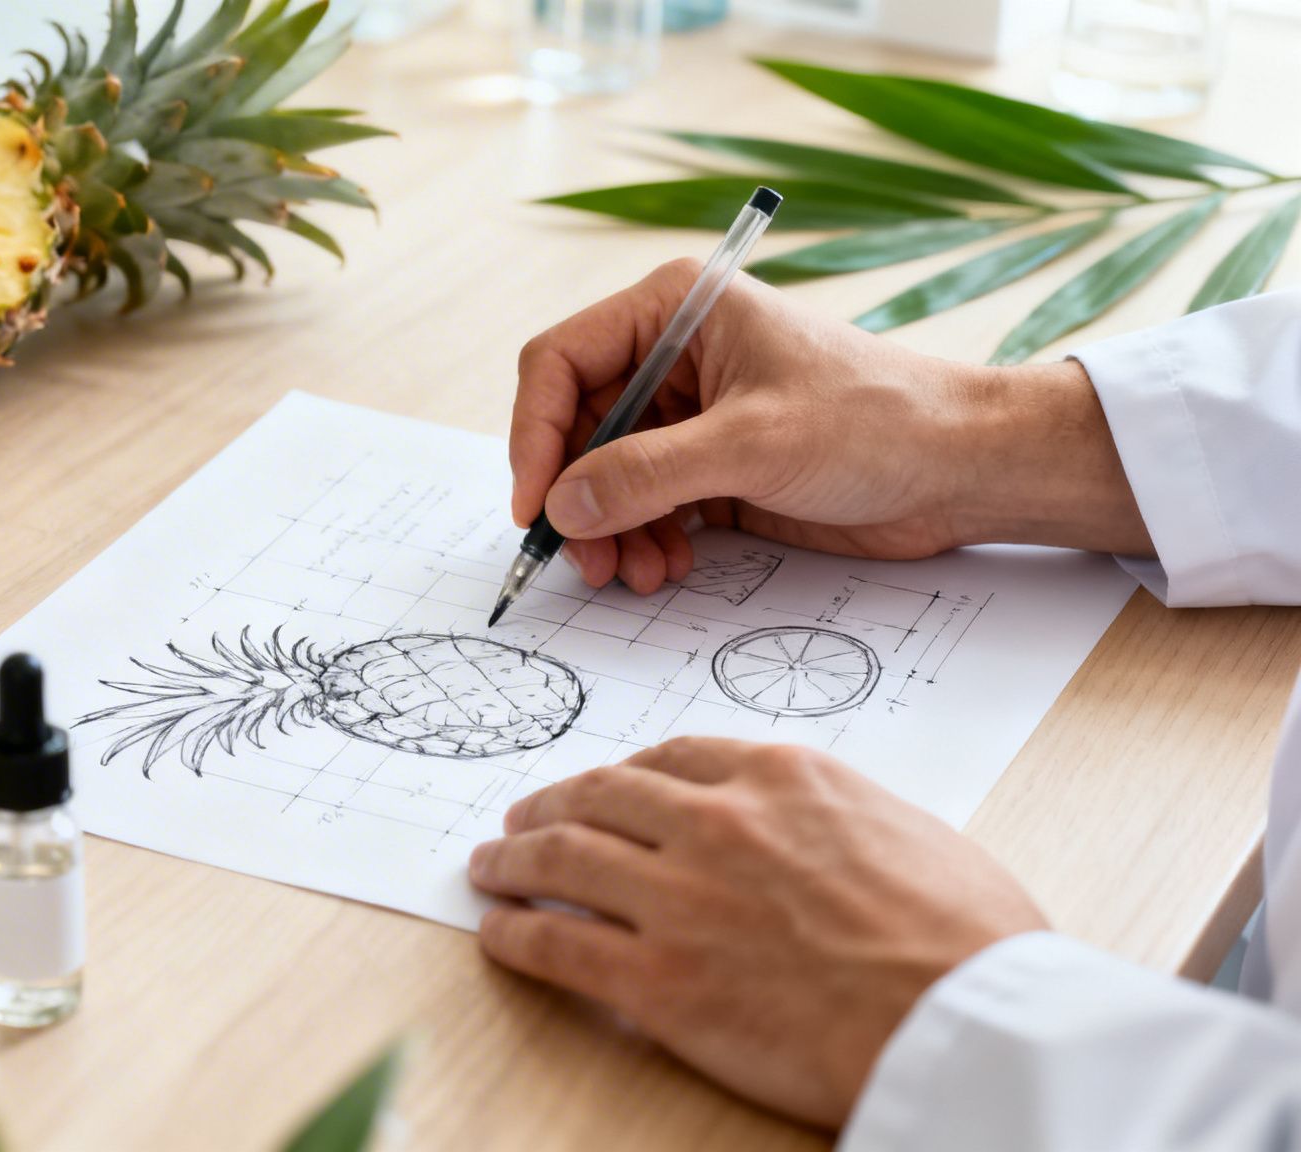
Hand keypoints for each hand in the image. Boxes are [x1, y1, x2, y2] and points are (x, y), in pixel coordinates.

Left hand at [467, 737, 1046, 1128]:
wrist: (969, 1022)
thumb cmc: (968, 941)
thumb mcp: (905, 832)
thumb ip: (832, 818)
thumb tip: (810, 834)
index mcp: (781, 778)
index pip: (673, 759)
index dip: (622, 775)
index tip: (601, 788)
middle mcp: (717, 822)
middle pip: (600, 797)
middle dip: (550, 806)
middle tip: (521, 819)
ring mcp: (679, 897)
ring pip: (560, 858)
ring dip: (512, 859)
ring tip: (490, 867)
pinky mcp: (656, 979)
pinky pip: (556, 944)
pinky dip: (514, 934)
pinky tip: (498, 934)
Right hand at [511, 260, 1152, 593]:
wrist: (962, 468)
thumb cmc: (878, 420)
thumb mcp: (752, 443)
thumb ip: (647, 474)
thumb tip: (561, 506)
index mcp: (674, 309)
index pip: (561, 363)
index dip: (536, 435)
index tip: (536, 504)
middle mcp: (671, 356)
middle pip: (575, 428)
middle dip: (575, 498)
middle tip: (584, 558)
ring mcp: (690, 415)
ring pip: (604, 476)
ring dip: (609, 531)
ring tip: (635, 573)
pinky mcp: (711, 468)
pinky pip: (644, 506)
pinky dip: (642, 542)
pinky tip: (666, 567)